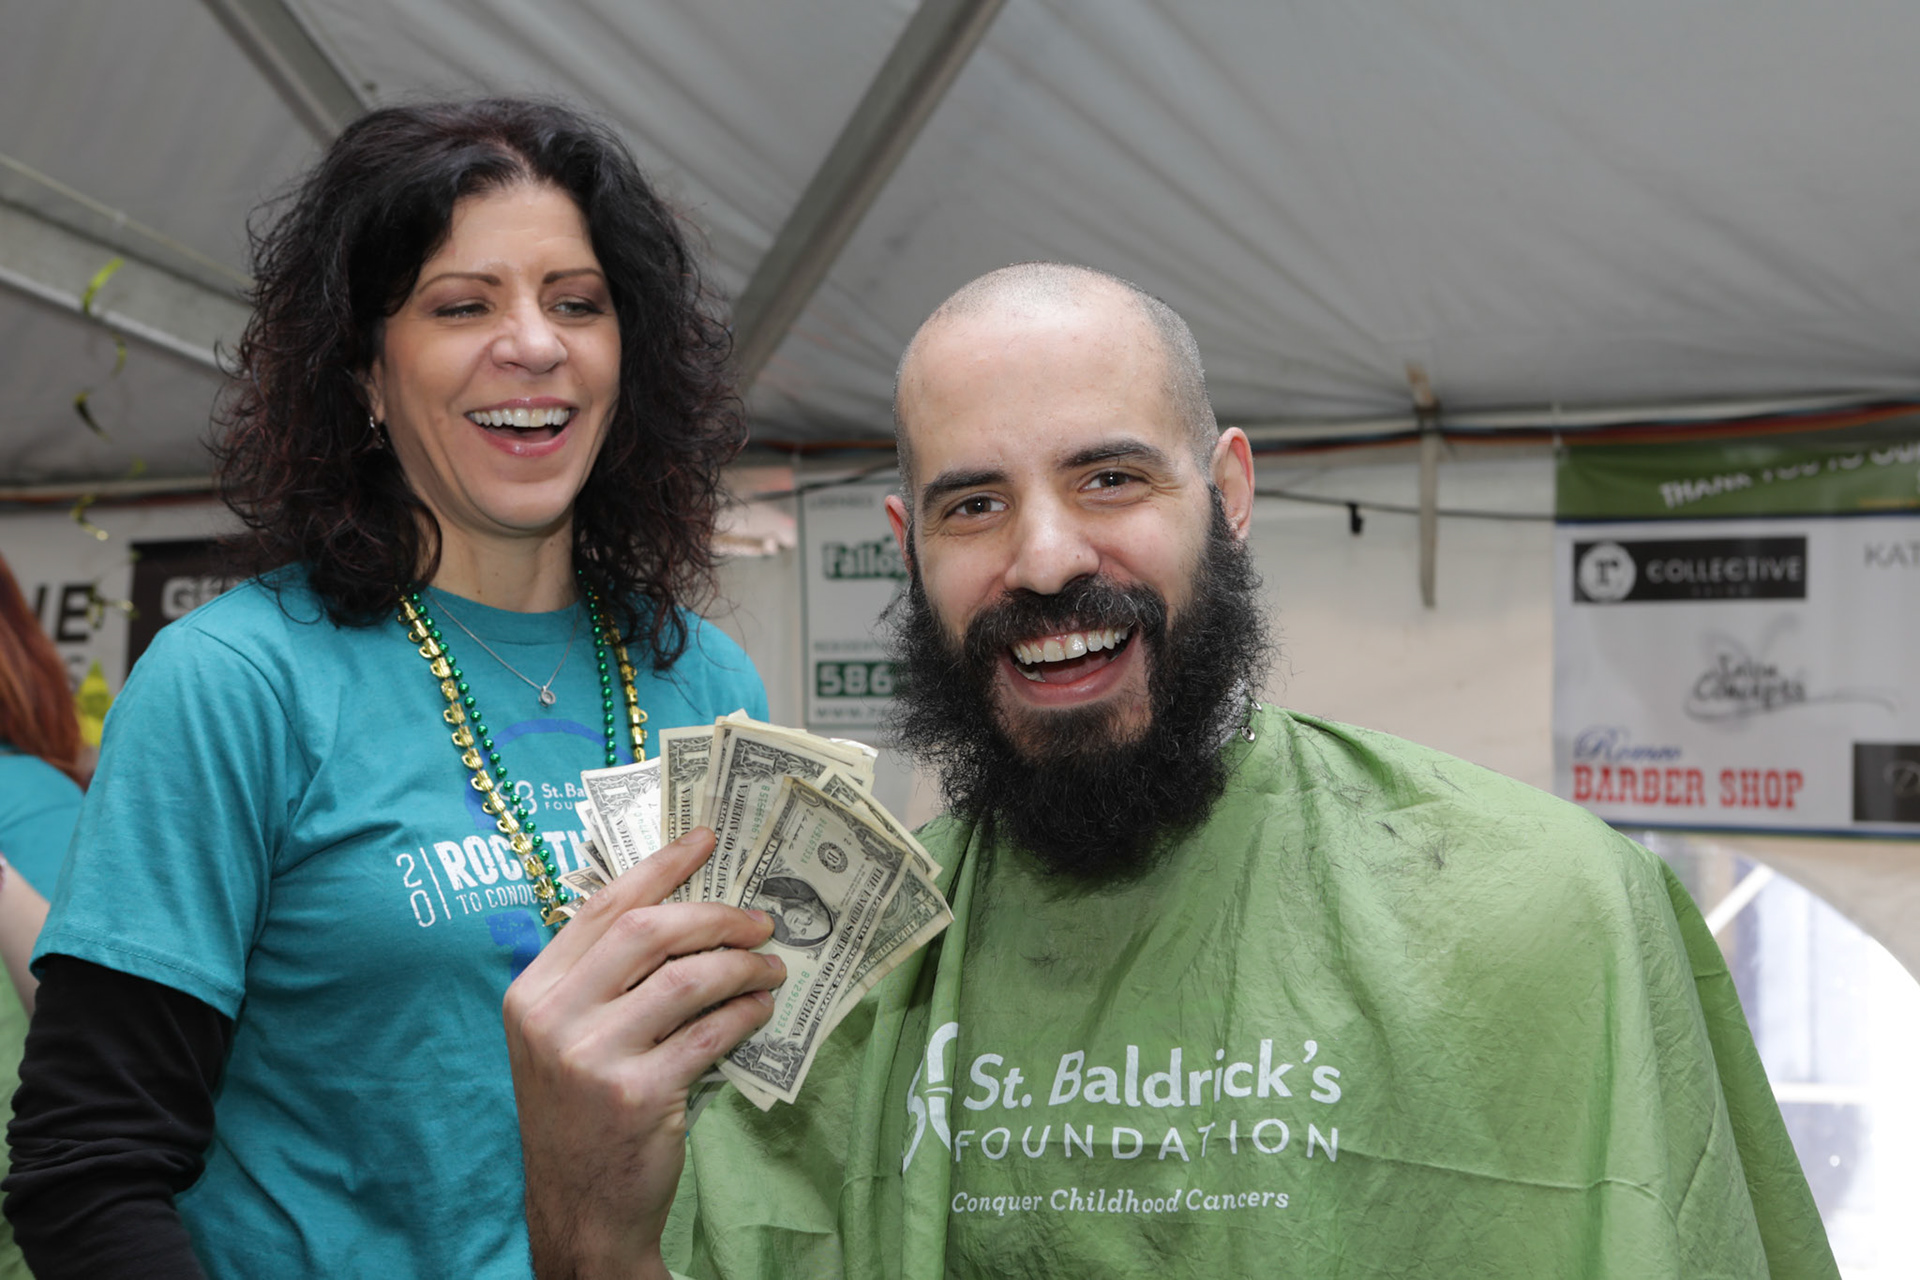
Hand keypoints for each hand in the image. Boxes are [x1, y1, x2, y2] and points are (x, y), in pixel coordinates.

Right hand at [504, 828, 783, 1278]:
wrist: (580, 1208)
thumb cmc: (582, 1111)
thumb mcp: (565, 1037)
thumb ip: (602, 977)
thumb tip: (682, 909)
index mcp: (533, 991)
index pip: (604, 906)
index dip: (661, 866)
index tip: (707, 839)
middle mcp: (552, 1018)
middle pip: (649, 932)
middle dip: (715, 916)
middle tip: (759, 921)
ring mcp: (591, 1058)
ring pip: (687, 980)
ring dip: (741, 966)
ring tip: (771, 967)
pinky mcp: (636, 1096)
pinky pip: (709, 1034)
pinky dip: (745, 1013)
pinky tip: (762, 1006)